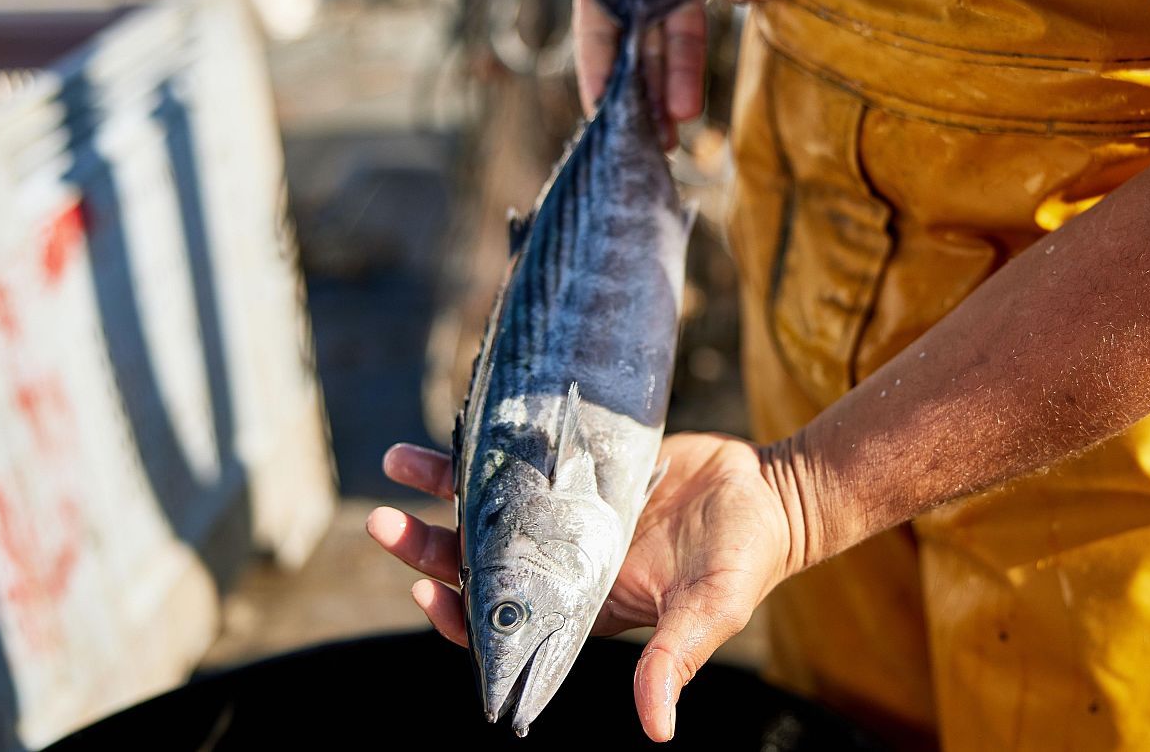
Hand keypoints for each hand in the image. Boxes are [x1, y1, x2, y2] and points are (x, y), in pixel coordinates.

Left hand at [368, 432, 799, 741]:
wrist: (766, 491)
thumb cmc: (742, 559)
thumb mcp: (708, 610)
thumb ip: (674, 661)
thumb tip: (656, 729)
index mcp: (582, 606)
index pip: (503, 624)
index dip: (459, 616)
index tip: (428, 593)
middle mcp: (562, 562)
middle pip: (477, 563)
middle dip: (426, 548)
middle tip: (382, 524)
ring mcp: (566, 514)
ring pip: (487, 507)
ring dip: (438, 491)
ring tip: (394, 464)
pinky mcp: (577, 468)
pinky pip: (520, 458)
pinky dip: (486, 446)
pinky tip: (451, 427)